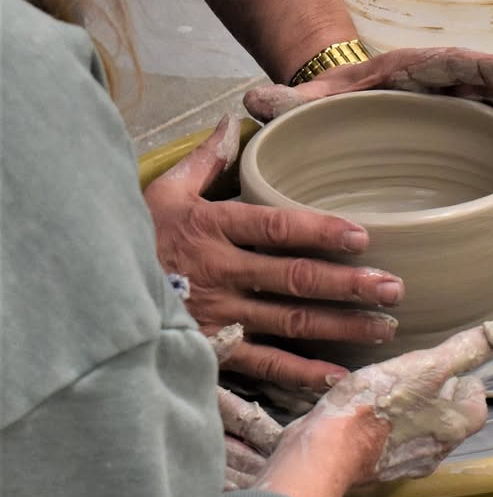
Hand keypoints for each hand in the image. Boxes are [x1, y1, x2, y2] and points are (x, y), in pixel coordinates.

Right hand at [144, 114, 405, 390]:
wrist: (94, 294)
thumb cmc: (138, 240)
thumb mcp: (163, 194)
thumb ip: (204, 162)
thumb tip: (231, 121)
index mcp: (212, 228)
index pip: (274, 228)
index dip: (319, 231)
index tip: (362, 236)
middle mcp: (220, 272)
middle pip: (295, 278)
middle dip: (349, 284)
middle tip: (393, 288)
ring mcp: (219, 315)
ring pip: (290, 322)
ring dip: (340, 327)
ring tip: (384, 327)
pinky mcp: (215, 350)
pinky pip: (264, 365)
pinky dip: (302, 374)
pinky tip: (339, 375)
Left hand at [244, 47, 492, 155]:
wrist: (337, 112)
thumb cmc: (325, 108)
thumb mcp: (303, 107)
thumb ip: (283, 105)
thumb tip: (253, 100)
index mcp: (402, 74)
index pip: (446, 63)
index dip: (482, 68)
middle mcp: (434, 90)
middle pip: (484, 90)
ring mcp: (450, 116)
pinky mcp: (456, 141)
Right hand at [253, 322, 492, 496]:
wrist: (328, 450)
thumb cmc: (380, 406)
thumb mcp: (427, 366)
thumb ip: (464, 350)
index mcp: (458, 426)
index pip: (475, 396)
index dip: (458, 375)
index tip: (438, 364)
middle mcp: (439, 450)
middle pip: (447, 413)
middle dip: (434, 393)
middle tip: (411, 374)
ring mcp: (407, 462)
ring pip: (418, 427)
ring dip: (407, 409)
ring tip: (387, 390)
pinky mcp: (377, 467)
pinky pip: (389, 441)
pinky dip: (382, 426)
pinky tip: (364, 411)